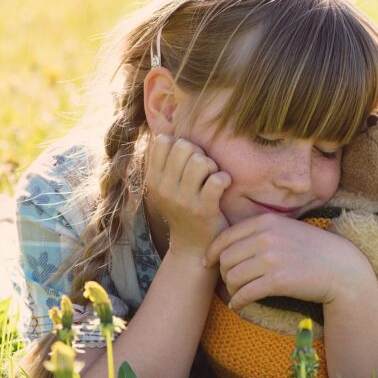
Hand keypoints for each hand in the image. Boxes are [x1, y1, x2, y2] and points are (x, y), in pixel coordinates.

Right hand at [145, 135, 230, 257]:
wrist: (192, 247)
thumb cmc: (184, 209)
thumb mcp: (167, 186)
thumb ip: (167, 160)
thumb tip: (169, 129)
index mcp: (153, 179)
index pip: (163, 141)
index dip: (180, 144)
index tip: (187, 160)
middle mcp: (164, 188)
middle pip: (184, 146)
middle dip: (199, 153)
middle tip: (204, 170)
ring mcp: (183, 200)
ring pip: (200, 161)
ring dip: (212, 166)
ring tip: (212, 178)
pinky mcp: (203, 210)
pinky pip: (217, 180)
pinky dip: (224, 179)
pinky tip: (223, 186)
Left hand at [204, 213, 376, 310]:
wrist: (341, 268)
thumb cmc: (312, 250)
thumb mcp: (286, 229)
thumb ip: (260, 232)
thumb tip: (228, 246)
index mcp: (266, 221)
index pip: (225, 237)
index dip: (212, 252)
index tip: (208, 263)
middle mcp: (266, 237)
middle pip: (225, 259)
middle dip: (223, 273)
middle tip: (230, 283)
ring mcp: (272, 258)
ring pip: (232, 277)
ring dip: (231, 289)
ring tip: (238, 294)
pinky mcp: (278, 280)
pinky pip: (245, 293)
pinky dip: (237, 302)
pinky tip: (239, 306)